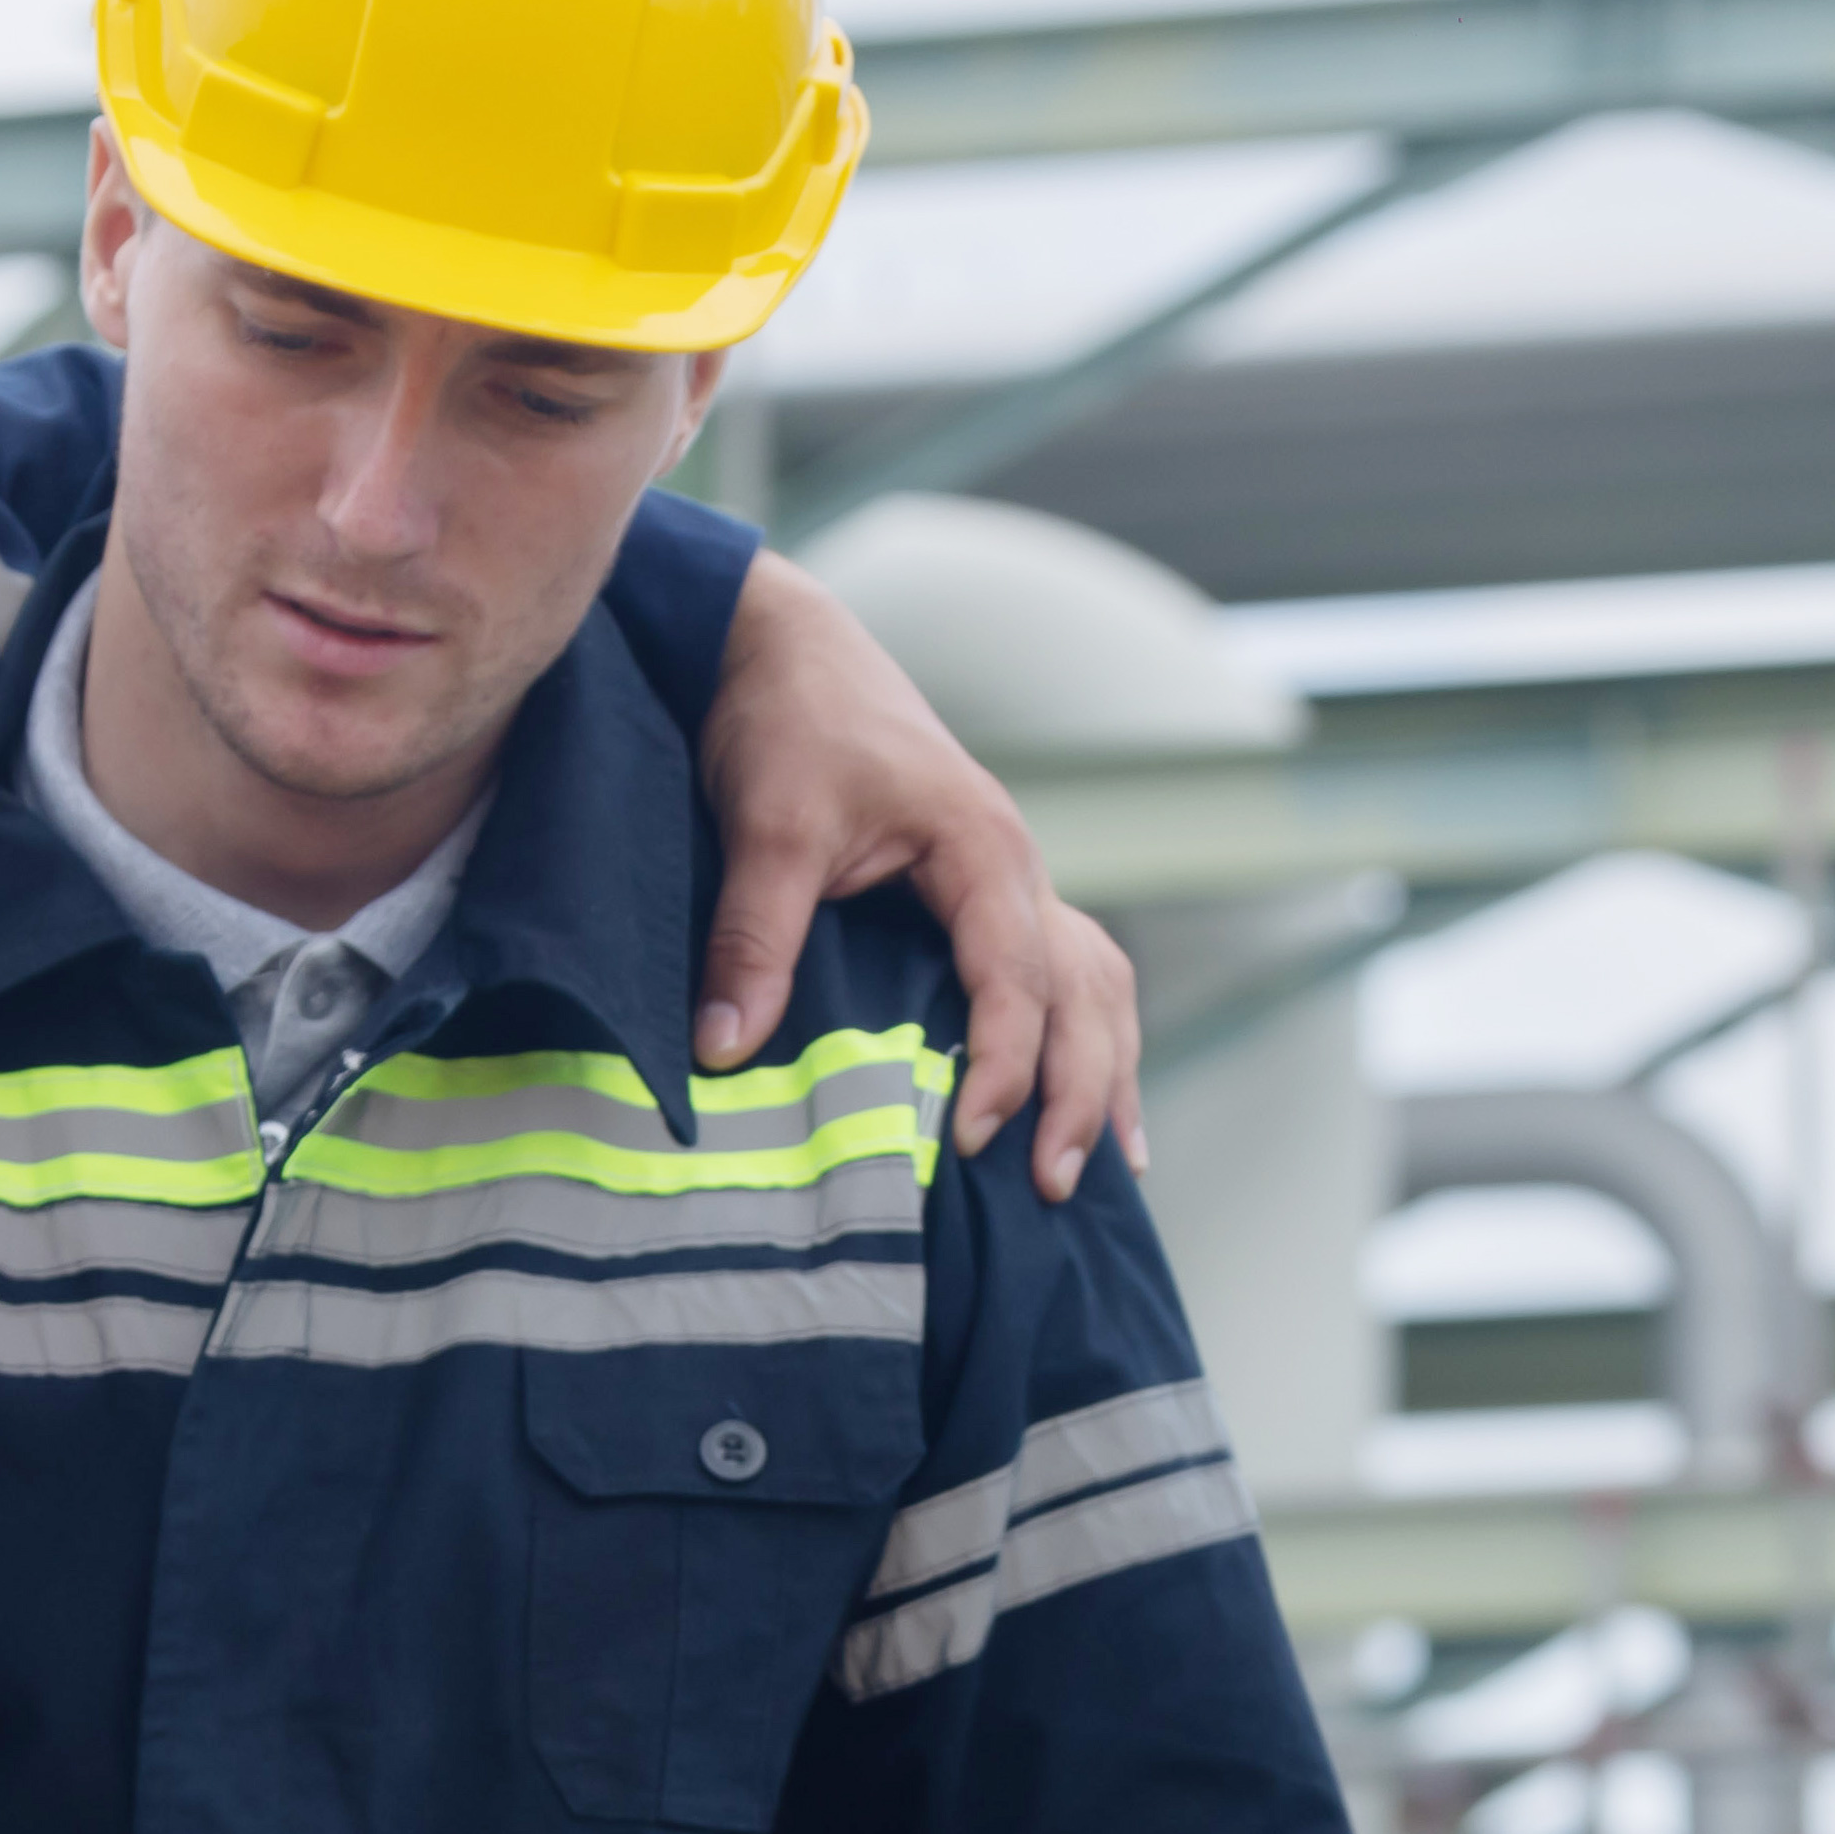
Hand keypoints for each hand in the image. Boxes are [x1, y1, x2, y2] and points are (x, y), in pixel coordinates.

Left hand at [694, 547, 1145, 1202]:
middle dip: (1082, 1093)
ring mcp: (1012, 878)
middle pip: (1087, 994)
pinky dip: (1085, 1037)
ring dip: (1107, 1071)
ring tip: (1109, 1167)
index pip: (1021, 979)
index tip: (975, 1140)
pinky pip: (1064, 971)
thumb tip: (725, 1049)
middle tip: (1052, 1188)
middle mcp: (1018, 866)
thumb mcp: (766, 829)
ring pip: (1097, 984)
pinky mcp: (986, 891)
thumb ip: (755, 939)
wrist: (783, 645)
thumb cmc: (786, 722)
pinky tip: (1086, 1095)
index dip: (1006, 1066)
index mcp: (984, 849)